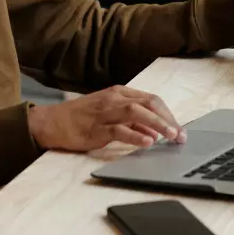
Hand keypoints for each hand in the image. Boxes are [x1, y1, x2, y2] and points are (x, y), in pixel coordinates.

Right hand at [27, 85, 186, 151]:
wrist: (52, 122)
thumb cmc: (82, 118)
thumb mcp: (109, 114)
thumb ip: (132, 120)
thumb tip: (155, 131)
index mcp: (119, 93)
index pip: (151, 99)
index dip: (168, 114)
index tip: (179, 128)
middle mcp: (114, 99)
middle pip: (148, 103)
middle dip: (168, 119)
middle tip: (181, 135)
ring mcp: (104, 112)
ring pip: (136, 113)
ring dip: (157, 124)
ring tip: (171, 136)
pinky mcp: (96, 128)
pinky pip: (119, 130)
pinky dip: (135, 134)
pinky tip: (147, 141)